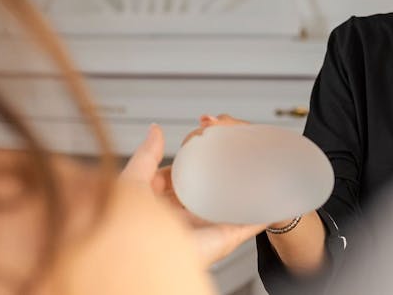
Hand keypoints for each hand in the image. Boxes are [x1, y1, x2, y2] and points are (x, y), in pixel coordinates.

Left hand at [122, 121, 265, 265]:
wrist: (138, 260)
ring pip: (227, 208)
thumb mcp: (132, 182)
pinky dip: (260, 212)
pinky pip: (246, 224)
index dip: (185, 162)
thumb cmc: (123, 228)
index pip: (174, 180)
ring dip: (241, 193)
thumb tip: (156, 130)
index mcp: (156, 207)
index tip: (198, 146)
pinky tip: (269, 197)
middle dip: (216, 176)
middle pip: (203, 193)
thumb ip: (146, 156)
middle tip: (230, 154)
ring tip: (256, 171)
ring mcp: (203, 231)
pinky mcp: (223, 240)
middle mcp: (180, 220)